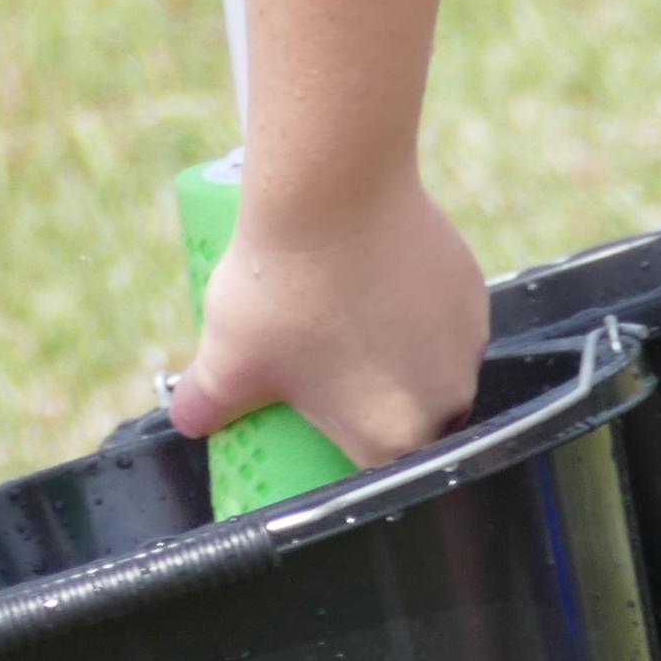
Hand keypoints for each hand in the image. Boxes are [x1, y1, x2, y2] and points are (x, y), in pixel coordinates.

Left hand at [166, 178, 487, 474]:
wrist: (334, 194)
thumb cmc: (281, 290)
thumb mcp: (224, 360)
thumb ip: (202, 404)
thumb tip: (186, 420)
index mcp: (392, 441)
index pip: (366, 466)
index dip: (335, 443)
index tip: (309, 414)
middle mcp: (445, 404)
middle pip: (404, 417)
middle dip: (368, 396)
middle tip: (320, 359)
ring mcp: (466, 345)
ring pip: (428, 364)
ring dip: (396, 350)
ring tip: (342, 310)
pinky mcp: (474, 290)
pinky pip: (443, 314)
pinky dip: (414, 305)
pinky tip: (375, 279)